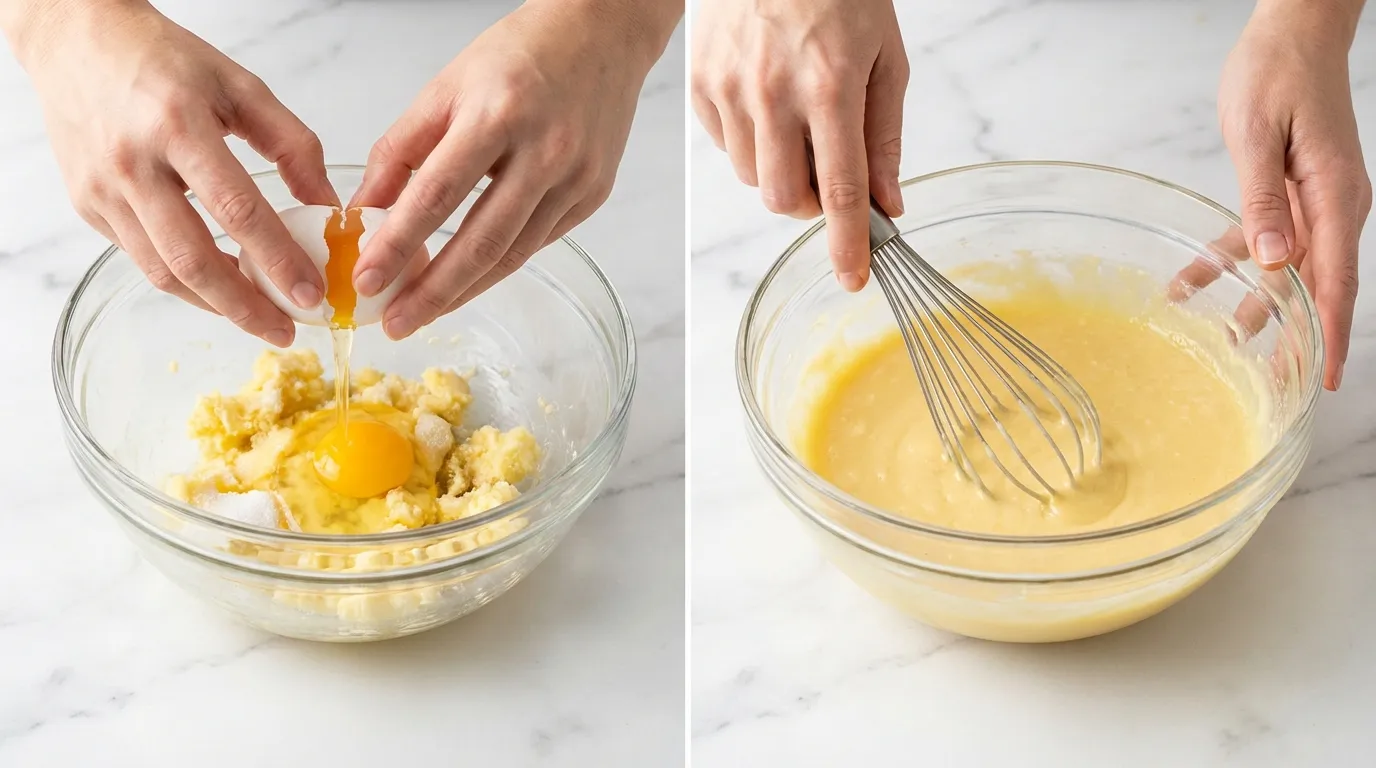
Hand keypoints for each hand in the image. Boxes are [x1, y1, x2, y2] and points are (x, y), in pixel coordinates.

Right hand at [5, 0, 334, 345]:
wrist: (76, 41)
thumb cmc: (164, 60)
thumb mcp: (240, 85)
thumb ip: (292, 144)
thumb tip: (327, 207)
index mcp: (177, 124)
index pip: (237, 208)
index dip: (277, 258)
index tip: (311, 292)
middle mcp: (133, 162)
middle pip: (191, 258)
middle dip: (245, 306)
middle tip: (286, 329)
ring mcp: (103, 190)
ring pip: (162, 271)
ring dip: (216, 304)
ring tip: (260, 316)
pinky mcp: (88, 206)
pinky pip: (141, 259)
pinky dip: (185, 281)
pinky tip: (221, 286)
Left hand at [350, 0, 675, 339]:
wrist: (601, 34)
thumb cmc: (519, 54)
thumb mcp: (446, 86)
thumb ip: (402, 149)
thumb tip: (367, 210)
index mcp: (498, 114)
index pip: (438, 193)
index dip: (400, 244)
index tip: (367, 280)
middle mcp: (545, 150)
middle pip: (483, 241)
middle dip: (433, 292)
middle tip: (395, 323)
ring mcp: (576, 177)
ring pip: (514, 253)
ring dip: (465, 290)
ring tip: (424, 312)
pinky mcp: (594, 194)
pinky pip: (539, 242)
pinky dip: (500, 264)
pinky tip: (468, 280)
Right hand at [692, 0, 907, 291]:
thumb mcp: (885, 55)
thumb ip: (886, 135)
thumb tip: (888, 202)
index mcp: (831, 85)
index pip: (841, 188)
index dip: (848, 243)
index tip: (853, 279)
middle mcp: (774, 93)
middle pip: (786, 198)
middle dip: (810, 205)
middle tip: (829, 178)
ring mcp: (730, 89)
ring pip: (753, 179)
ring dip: (781, 173)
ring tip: (798, 125)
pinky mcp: (701, 85)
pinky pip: (726, 148)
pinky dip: (752, 145)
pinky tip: (767, 105)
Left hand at [1219, 0, 1370, 389]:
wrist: (1292, 33)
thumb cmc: (1278, 73)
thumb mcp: (1258, 136)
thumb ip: (1264, 201)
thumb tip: (1274, 261)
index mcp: (1335, 196)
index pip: (1336, 280)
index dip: (1330, 334)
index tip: (1323, 378)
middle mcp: (1333, 204)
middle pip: (1317, 284)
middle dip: (1299, 334)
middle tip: (1274, 380)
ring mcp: (1313, 199)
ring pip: (1286, 267)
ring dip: (1258, 302)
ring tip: (1227, 341)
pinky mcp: (1289, 191)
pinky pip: (1259, 236)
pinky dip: (1226, 261)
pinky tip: (1187, 284)